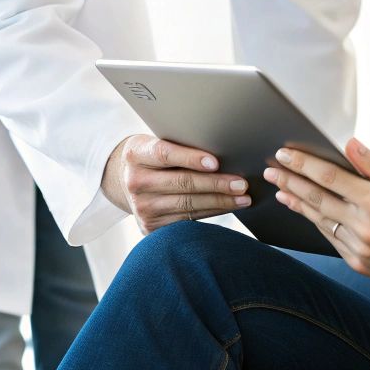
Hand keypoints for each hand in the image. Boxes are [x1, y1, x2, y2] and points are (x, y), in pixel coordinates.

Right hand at [100, 134, 250, 233]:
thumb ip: (179, 145)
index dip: (190, 158)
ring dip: (220, 202)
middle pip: (181, 183)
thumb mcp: (156, 142)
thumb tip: (223, 149)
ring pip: (188, 204)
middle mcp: (136, 182)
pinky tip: (228, 207)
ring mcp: (142, 207)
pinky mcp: (150, 226)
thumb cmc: (153, 156)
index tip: (215, 162)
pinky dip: (211, 212)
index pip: (165, 154)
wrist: (126, 180)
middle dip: (215, 184)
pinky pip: (188, 220)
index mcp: (136, 154)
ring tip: (243, 197)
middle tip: (241, 183)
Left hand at [264, 138, 369, 283]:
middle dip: (291, 181)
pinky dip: (314, 220)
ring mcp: (358, 247)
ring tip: (281, 188)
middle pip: (317, 199)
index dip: (304, 164)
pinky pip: (328, 237)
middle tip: (271, 170)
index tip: (285, 154)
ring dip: (296, 202)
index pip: (331, 178)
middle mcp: (365, 227)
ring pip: (319, 220)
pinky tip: (302, 208)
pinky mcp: (355, 262)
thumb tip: (349, 144)